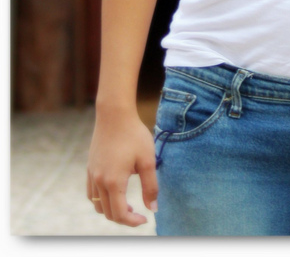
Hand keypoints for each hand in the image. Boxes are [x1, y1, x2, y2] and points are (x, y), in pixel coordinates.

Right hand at [86, 107, 157, 226]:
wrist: (114, 115)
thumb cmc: (134, 135)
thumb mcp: (148, 160)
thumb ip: (150, 186)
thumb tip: (153, 208)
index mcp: (113, 182)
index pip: (120, 214)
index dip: (133, 221)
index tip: (145, 219)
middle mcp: (98, 182)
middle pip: (107, 212)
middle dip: (123, 217)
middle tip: (139, 213)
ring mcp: (91, 175)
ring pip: (97, 205)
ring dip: (111, 210)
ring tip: (127, 204)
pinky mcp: (89, 168)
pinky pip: (91, 194)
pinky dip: (102, 200)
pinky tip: (114, 192)